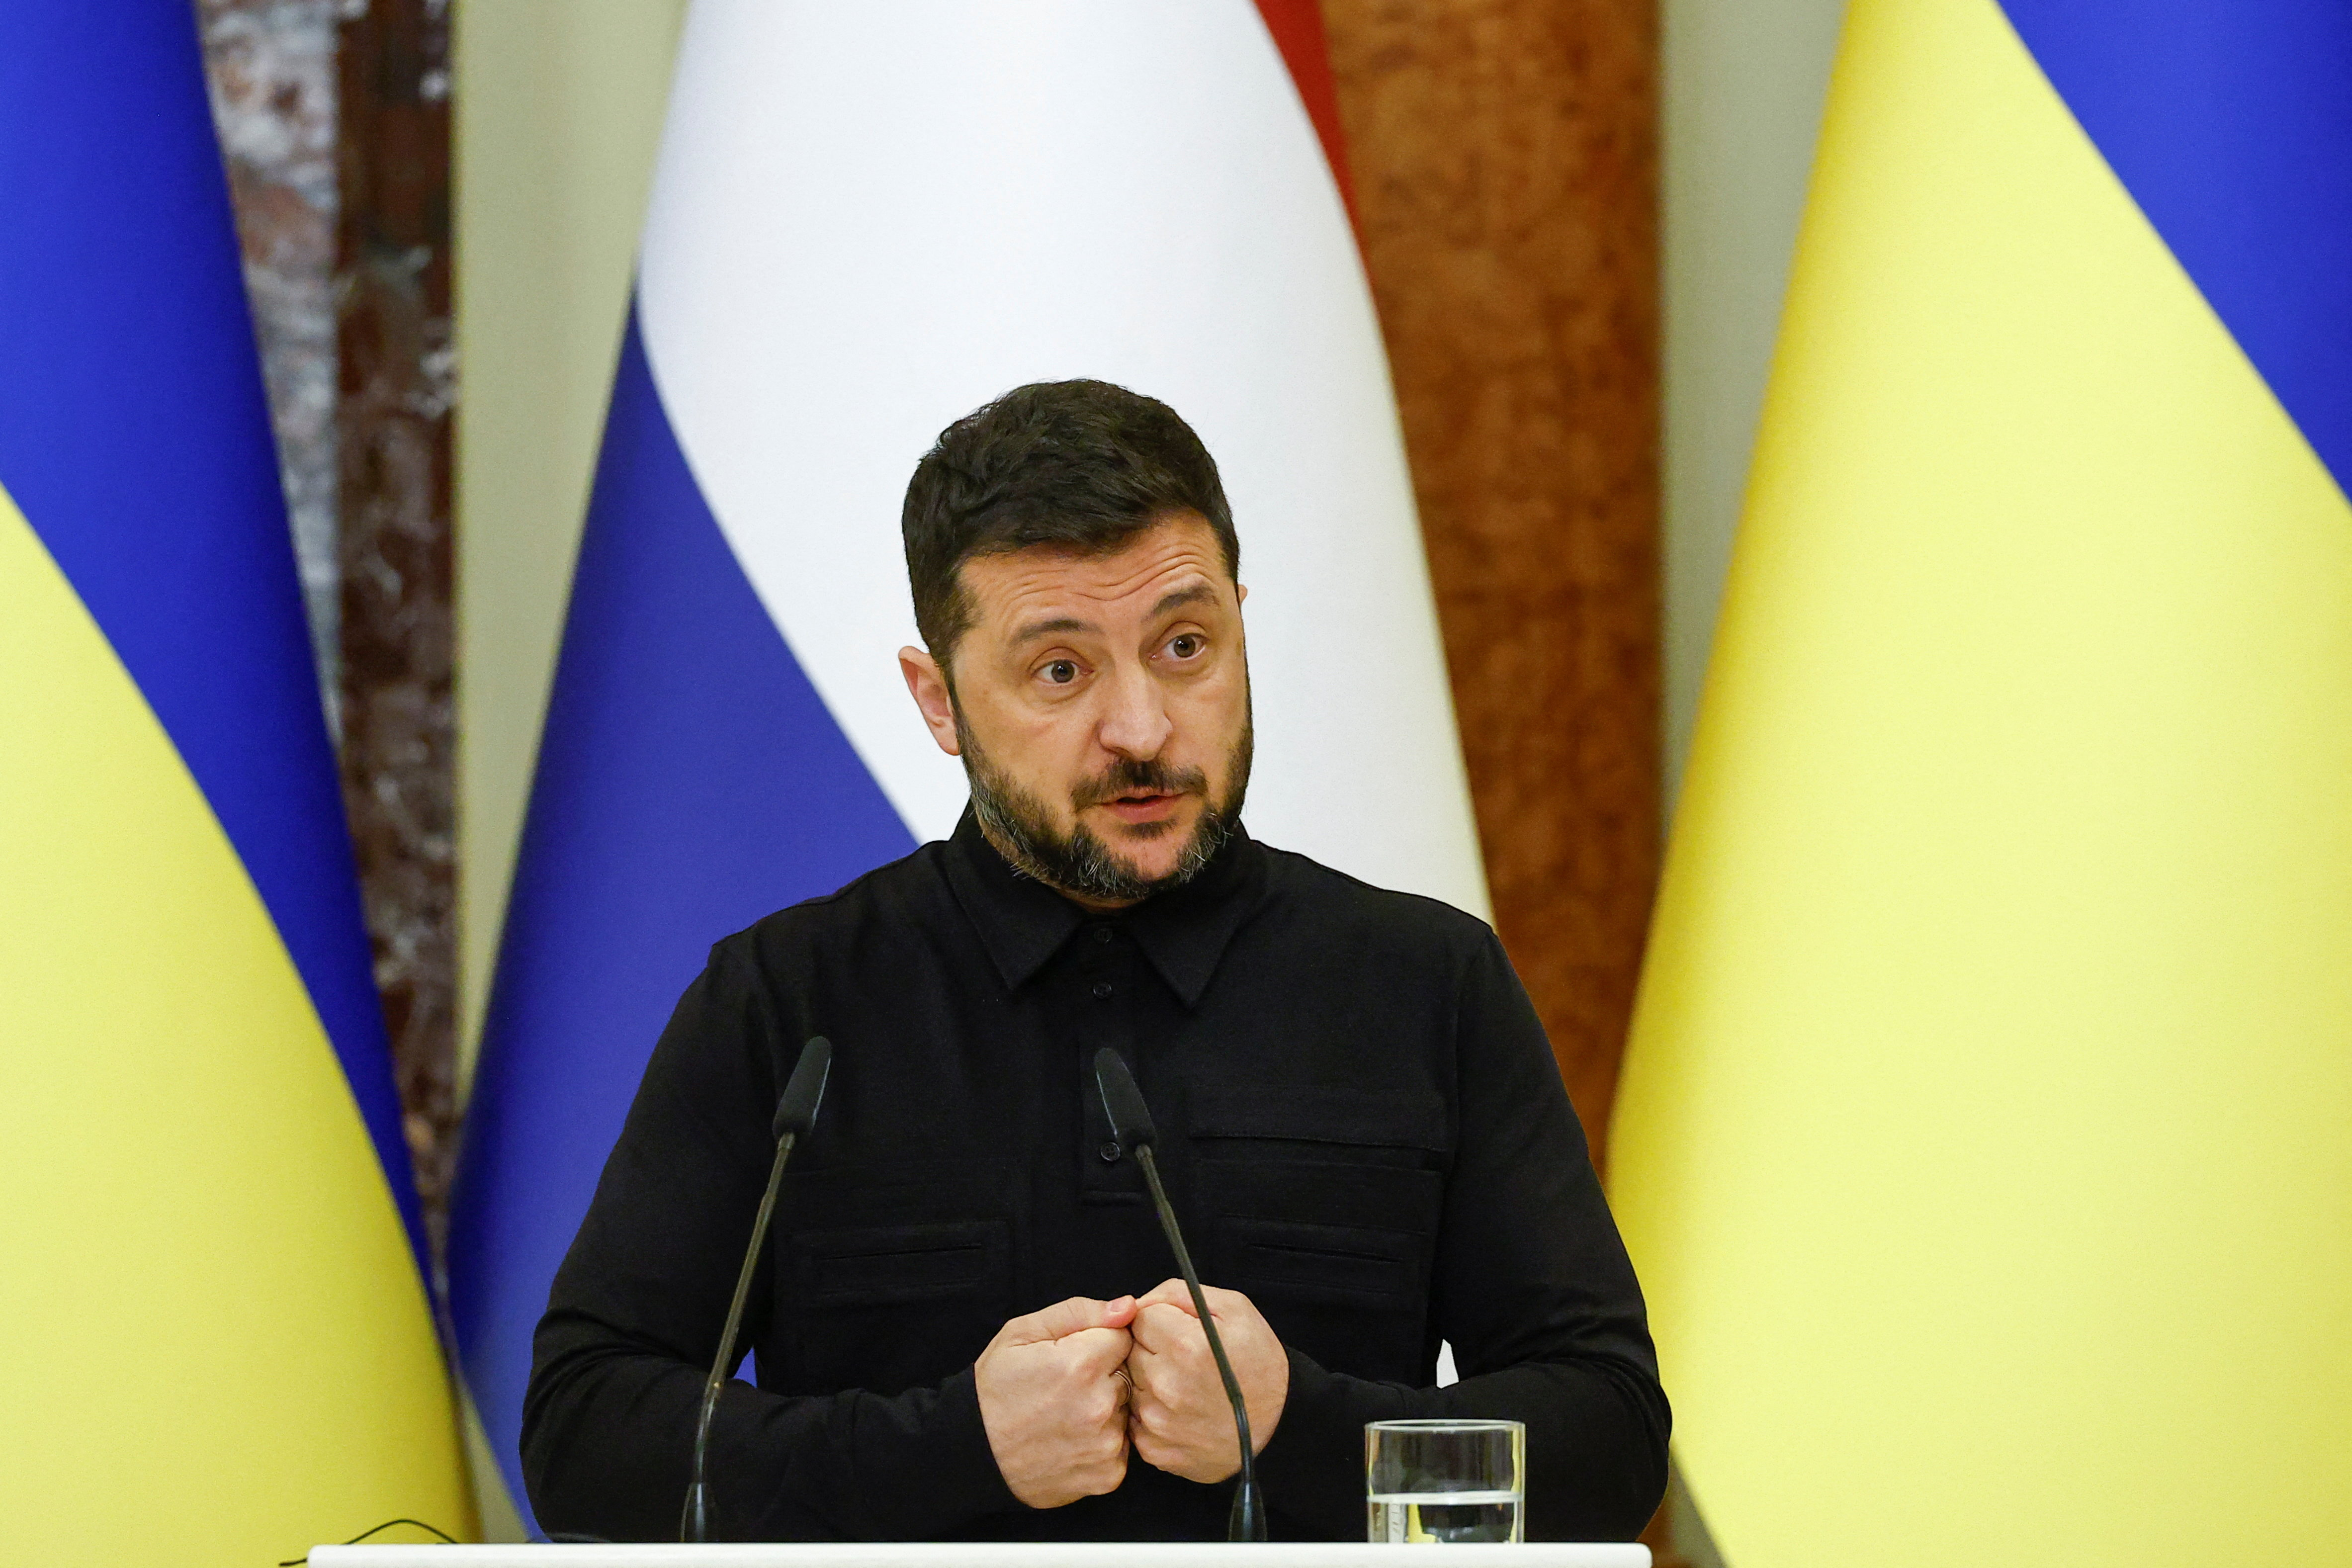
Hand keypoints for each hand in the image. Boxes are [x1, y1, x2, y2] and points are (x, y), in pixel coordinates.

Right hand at [975, 1295, 1138, 1507]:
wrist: (973, 1452)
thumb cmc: (994, 1390)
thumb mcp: (1022, 1333)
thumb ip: (1079, 1312)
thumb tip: (1127, 1307)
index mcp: (1082, 1364)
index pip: (1123, 1336)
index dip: (1098, 1343)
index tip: (1075, 1356)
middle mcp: (1100, 1406)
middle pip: (1128, 1375)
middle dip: (1104, 1376)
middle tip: (1065, 1388)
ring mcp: (1106, 1445)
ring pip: (1125, 1411)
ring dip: (1105, 1410)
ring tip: (1065, 1415)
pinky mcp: (1108, 1475)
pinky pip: (1123, 1447)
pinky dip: (1102, 1443)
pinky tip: (1071, 1440)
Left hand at [1125, 1279, 1288, 1482]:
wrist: (1280, 1426)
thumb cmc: (1259, 1364)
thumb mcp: (1235, 1309)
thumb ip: (1179, 1293)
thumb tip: (1135, 1302)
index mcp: (1186, 1345)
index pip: (1141, 1317)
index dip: (1161, 1320)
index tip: (1179, 1331)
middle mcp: (1166, 1385)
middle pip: (1131, 1350)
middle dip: (1152, 1348)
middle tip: (1184, 1359)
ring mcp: (1158, 1421)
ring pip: (1130, 1384)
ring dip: (1150, 1380)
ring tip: (1184, 1385)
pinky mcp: (1154, 1449)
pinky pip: (1133, 1419)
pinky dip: (1151, 1412)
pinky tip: (1178, 1411)